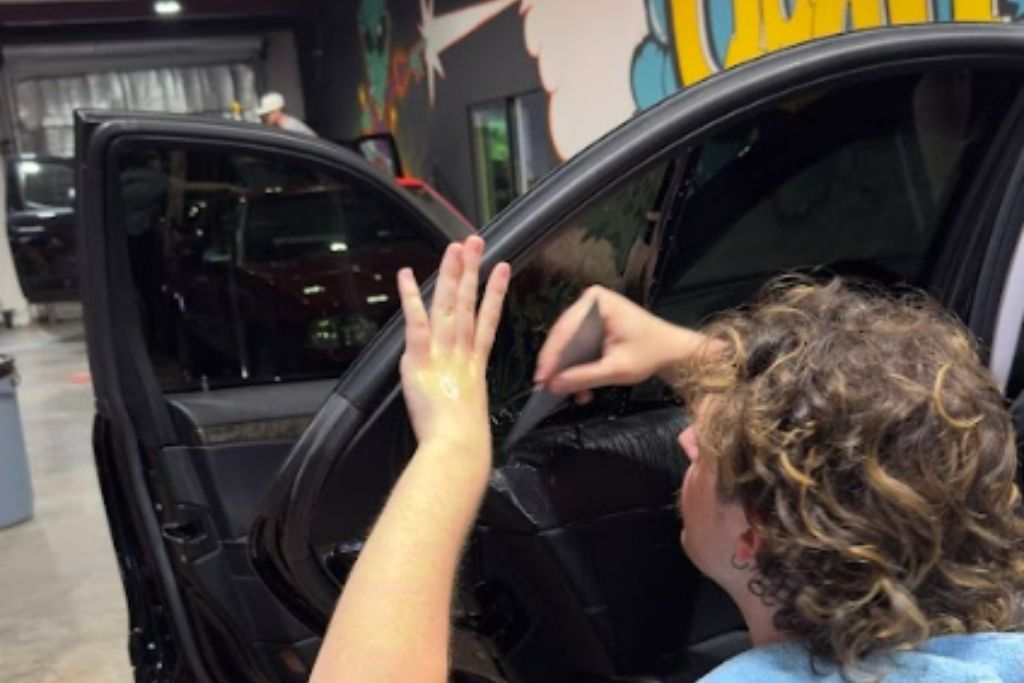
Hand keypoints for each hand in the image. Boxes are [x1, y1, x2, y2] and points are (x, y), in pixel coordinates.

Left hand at [398, 236, 510, 456]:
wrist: (458, 446)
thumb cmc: (465, 439)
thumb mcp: (472, 410)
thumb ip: (466, 392)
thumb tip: (462, 389)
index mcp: (475, 364)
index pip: (488, 321)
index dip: (495, 293)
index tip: (501, 269)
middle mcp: (462, 352)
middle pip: (468, 304)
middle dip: (472, 271)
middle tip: (475, 242)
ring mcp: (443, 353)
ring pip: (449, 306)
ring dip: (451, 274)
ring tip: (456, 248)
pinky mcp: (421, 359)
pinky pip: (415, 323)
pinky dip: (411, 298)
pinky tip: (406, 276)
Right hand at [534, 285, 701, 402]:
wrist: (671, 352)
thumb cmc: (651, 353)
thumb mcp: (617, 369)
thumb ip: (584, 377)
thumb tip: (554, 385)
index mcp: (596, 302)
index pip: (564, 330)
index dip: (550, 357)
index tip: (542, 379)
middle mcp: (590, 302)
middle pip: (563, 337)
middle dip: (558, 366)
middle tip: (548, 387)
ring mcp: (590, 314)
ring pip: (568, 345)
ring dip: (568, 370)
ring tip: (568, 392)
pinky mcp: (592, 327)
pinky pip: (577, 348)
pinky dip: (577, 368)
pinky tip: (581, 388)